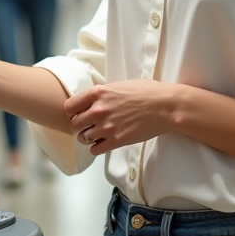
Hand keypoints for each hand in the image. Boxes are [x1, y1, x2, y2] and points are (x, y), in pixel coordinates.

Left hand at [64, 80, 178, 154]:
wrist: (166, 107)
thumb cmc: (148, 93)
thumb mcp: (120, 85)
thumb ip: (103, 94)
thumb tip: (93, 101)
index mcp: (98, 93)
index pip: (69, 107)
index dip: (73, 112)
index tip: (78, 113)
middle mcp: (98, 110)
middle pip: (74, 124)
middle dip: (80, 126)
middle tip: (88, 125)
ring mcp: (106, 127)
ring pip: (83, 138)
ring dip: (88, 137)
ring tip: (98, 134)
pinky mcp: (116, 141)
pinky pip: (95, 150)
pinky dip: (97, 147)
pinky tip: (105, 142)